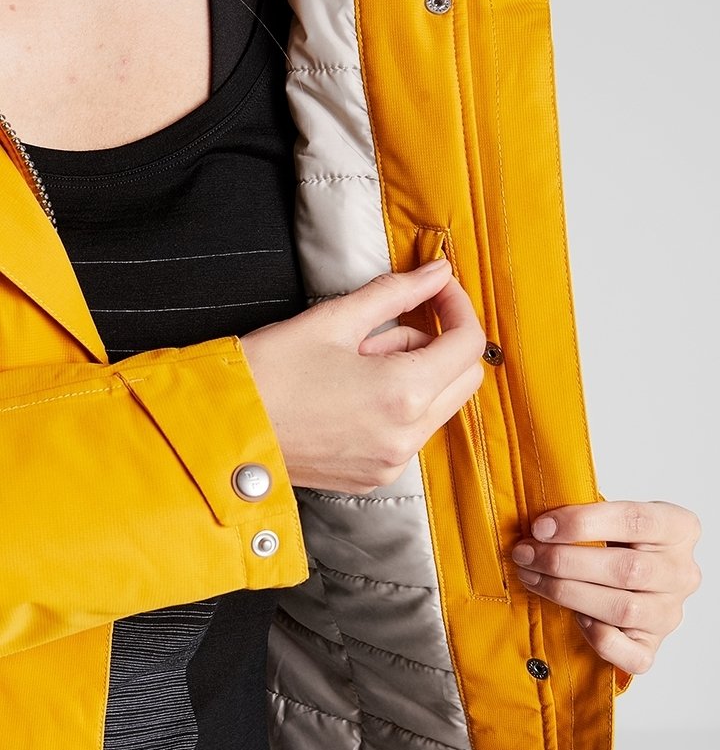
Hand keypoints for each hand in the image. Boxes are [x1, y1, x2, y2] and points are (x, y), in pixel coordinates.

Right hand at [240, 260, 484, 492]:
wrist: (221, 431)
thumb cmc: (269, 373)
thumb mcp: (333, 319)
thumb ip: (396, 293)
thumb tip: (437, 272)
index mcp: (403, 393)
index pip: (468, 344)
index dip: (459, 306)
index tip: (438, 288)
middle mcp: (406, 437)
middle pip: (464, 380)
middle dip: (441, 343)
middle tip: (389, 325)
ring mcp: (392, 463)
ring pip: (437, 407)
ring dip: (416, 375)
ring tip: (356, 362)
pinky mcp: (375, 477)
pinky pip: (409, 434)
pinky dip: (397, 407)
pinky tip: (351, 394)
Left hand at [511, 501, 700, 674]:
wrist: (623, 582)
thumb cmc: (612, 544)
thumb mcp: (608, 520)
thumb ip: (585, 519)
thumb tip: (540, 527)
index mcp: (679, 528)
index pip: (635, 520)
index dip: (583, 523)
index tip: (541, 527)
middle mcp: (682, 573)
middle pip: (627, 569)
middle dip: (565, 561)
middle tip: (526, 554)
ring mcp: (669, 614)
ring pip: (623, 609)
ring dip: (567, 593)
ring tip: (532, 578)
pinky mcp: (652, 647)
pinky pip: (630, 654)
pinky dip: (598, 637)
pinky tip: (575, 618)